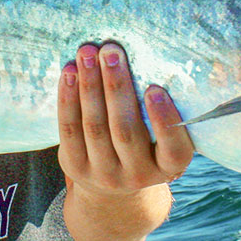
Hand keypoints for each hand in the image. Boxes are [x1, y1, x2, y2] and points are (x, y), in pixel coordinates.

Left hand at [58, 42, 193, 194]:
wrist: (113, 189)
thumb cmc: (146, 147)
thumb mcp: (163, 140)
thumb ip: (161, 111)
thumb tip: (146, 60)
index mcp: (169, 167)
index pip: (173, 148)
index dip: (164, 119)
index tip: (155, 88)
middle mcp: (138, 176)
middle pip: (125, 130)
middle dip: (117, 86)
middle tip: (111, 51)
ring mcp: (104, 174)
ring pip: (95, 126)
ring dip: (90, 85)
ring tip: (88, 54)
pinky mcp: (76, 167)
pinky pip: (69, 129)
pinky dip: (68, 98)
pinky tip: (70, 72)